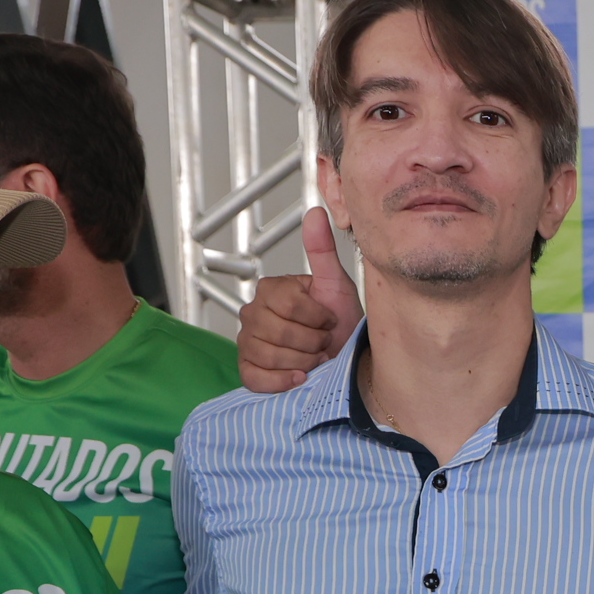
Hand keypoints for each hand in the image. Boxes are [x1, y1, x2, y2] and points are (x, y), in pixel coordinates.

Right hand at [236, 208, 364, 394]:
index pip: (288, 304)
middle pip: (278, 331)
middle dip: (312, 341)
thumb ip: (322, 250)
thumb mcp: (336, 284)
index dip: (316, 316)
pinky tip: (300, 376)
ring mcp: (247, 341)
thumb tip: (316, 212)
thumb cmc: (340, 323)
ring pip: (268, 354)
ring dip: (302, 360)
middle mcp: (253, 313)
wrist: (346, 358)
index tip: (329, 320)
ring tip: (315, 356)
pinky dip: (282, 381)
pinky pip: (255, 377)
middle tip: (324, 341)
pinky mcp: (248, 369)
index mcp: (271, 290)